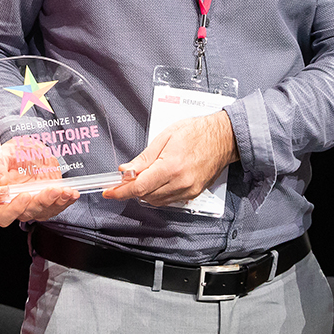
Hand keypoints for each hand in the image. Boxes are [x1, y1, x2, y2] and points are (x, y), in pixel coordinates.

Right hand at [0, 139, 79, 226]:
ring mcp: (34, 206)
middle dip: (43, 202)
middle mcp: (17, 208)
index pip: (4, 216)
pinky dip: (67, 200)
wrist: (24, 153)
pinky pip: (59, 206)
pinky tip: (72, 193)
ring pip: (46, 211)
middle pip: (29, 213)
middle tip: (52, 190)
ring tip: (66, 191)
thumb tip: (1, 182)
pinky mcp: (49, 202)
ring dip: (58, 202)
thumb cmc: (9, 158)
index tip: (25, 195)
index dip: (15, 209)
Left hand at [104, 111, 236, 206]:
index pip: (139, 187)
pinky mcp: (194, 194)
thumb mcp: (165, 137)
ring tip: (142, 177)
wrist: (224, 138)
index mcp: (171, 167)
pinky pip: (169, 200)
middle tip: (126, 178)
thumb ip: (144, 158)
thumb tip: (126, 170)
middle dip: (132, 189)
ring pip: (157, 201)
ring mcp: (188, 190)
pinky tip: (157, 181)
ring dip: (145, 192)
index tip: (109, 192)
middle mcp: (180, 183)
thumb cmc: (197, 132)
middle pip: (146, 196)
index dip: (121, 192)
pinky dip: (158, 194)